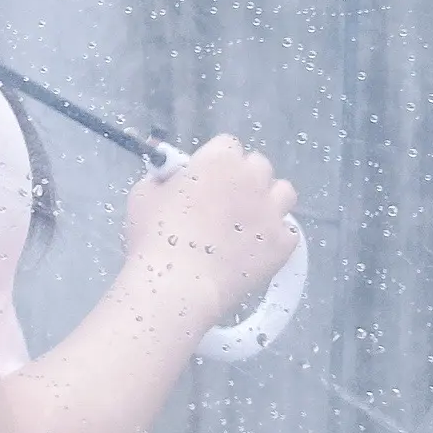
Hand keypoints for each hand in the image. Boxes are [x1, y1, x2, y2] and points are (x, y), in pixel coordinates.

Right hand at [124, 134, 298, 329]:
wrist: (177, 287)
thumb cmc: (153, 238)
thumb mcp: (143, 197)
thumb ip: (163, 180)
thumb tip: (171, 179)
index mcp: (218, 160)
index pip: (228, 145)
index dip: (215, 162)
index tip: (204, 180)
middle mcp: (252, 178)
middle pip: (259, 166)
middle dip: (244, 179)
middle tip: (224, 204)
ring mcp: (272, 211)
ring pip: (283, 193)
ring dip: (268, 202)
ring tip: (248, 224)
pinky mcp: (283, 243)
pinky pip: (289, 232)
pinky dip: (276, 238)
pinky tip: (256, 250)